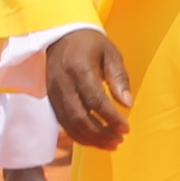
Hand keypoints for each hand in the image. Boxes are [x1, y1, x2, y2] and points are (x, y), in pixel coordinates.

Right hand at [46, 29, 134, 147]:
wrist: (59, 36)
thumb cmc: (90, 43)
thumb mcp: (110, 53)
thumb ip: (119, 78)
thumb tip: (128, 104)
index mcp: (79, 69)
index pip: (95, 100)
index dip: (111, 118)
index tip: (126, 129)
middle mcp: (63, 84)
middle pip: (80, 118)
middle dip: (101, 134)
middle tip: (119, 141)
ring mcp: (54, 95)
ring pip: (70, 125)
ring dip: (91, 140)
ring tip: (111, 144)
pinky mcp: (51, 102)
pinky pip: (64, 125)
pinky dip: (80, 136)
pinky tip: (96, 140)